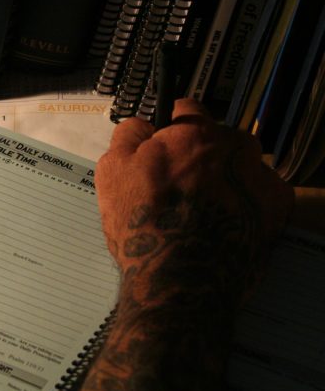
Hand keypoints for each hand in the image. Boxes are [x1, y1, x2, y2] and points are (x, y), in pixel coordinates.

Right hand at [96, 97, 292, 304]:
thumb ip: (129, 135)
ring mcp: (262, 179)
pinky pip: (259, 194)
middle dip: (201, 154)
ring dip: (225, 177)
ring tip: (201, 209)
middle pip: (218, 138)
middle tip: (179, 185)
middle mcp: (236, 149)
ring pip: (241, 165)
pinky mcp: (277, 210)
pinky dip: (244, 203)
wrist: (181, 281)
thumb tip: (143, 125)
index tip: (162, 148)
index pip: (186, 109)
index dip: (169, 128)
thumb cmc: (143, 224)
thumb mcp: (112, 171)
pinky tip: (222, 223)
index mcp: (196, 133)